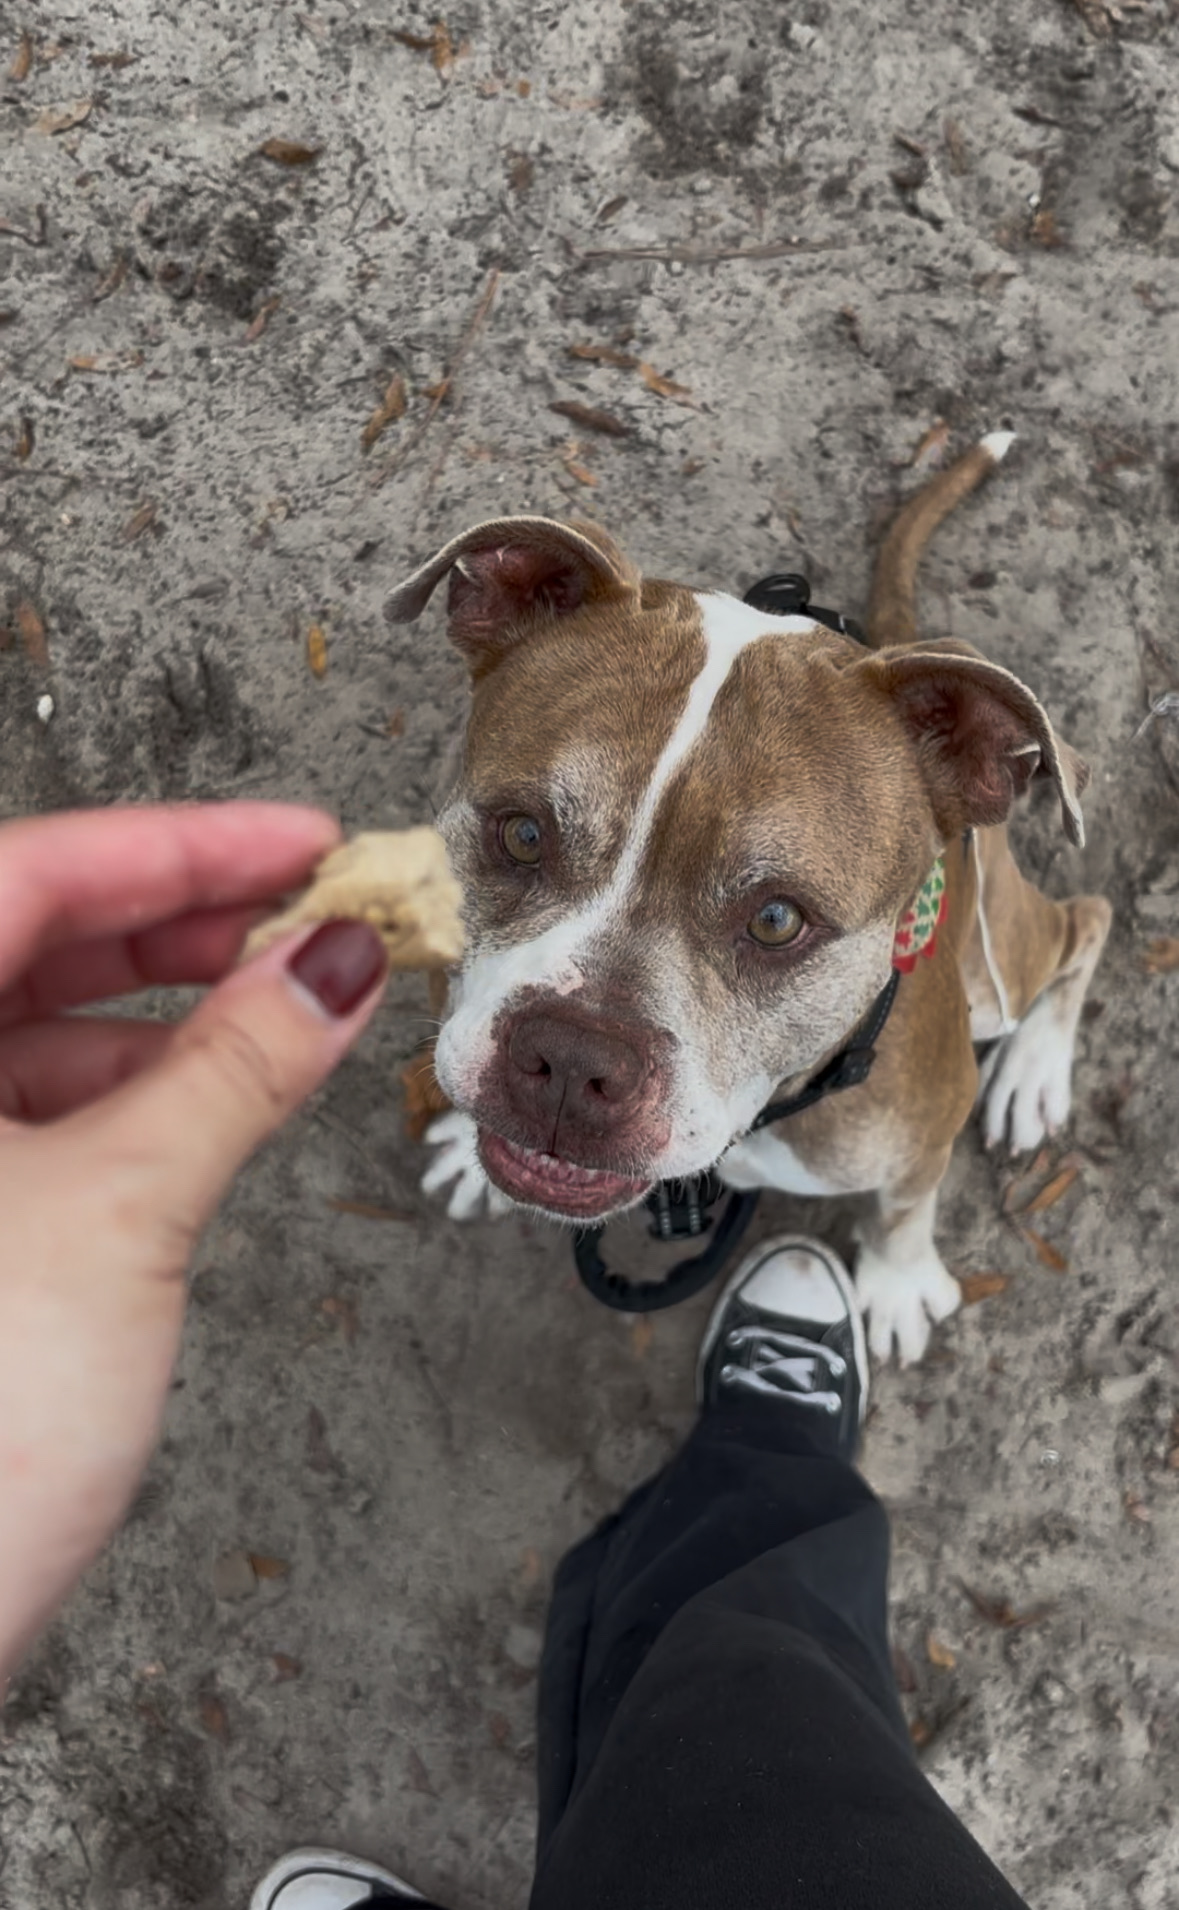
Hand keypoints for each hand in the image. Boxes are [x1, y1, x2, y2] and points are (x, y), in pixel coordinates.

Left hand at [0, 803, 388, 1686]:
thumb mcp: (125, 1211)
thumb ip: (237, 1066)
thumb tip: (331, 965)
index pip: (33, 873)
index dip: (183, 843)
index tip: (303, 840)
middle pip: (32, 935)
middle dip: (184, 920)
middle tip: (311, 912)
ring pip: (36, 1024)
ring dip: (167, 1010)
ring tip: (287, 1008)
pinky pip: (34, 1107)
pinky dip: (131, 1090)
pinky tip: (212, 1099)